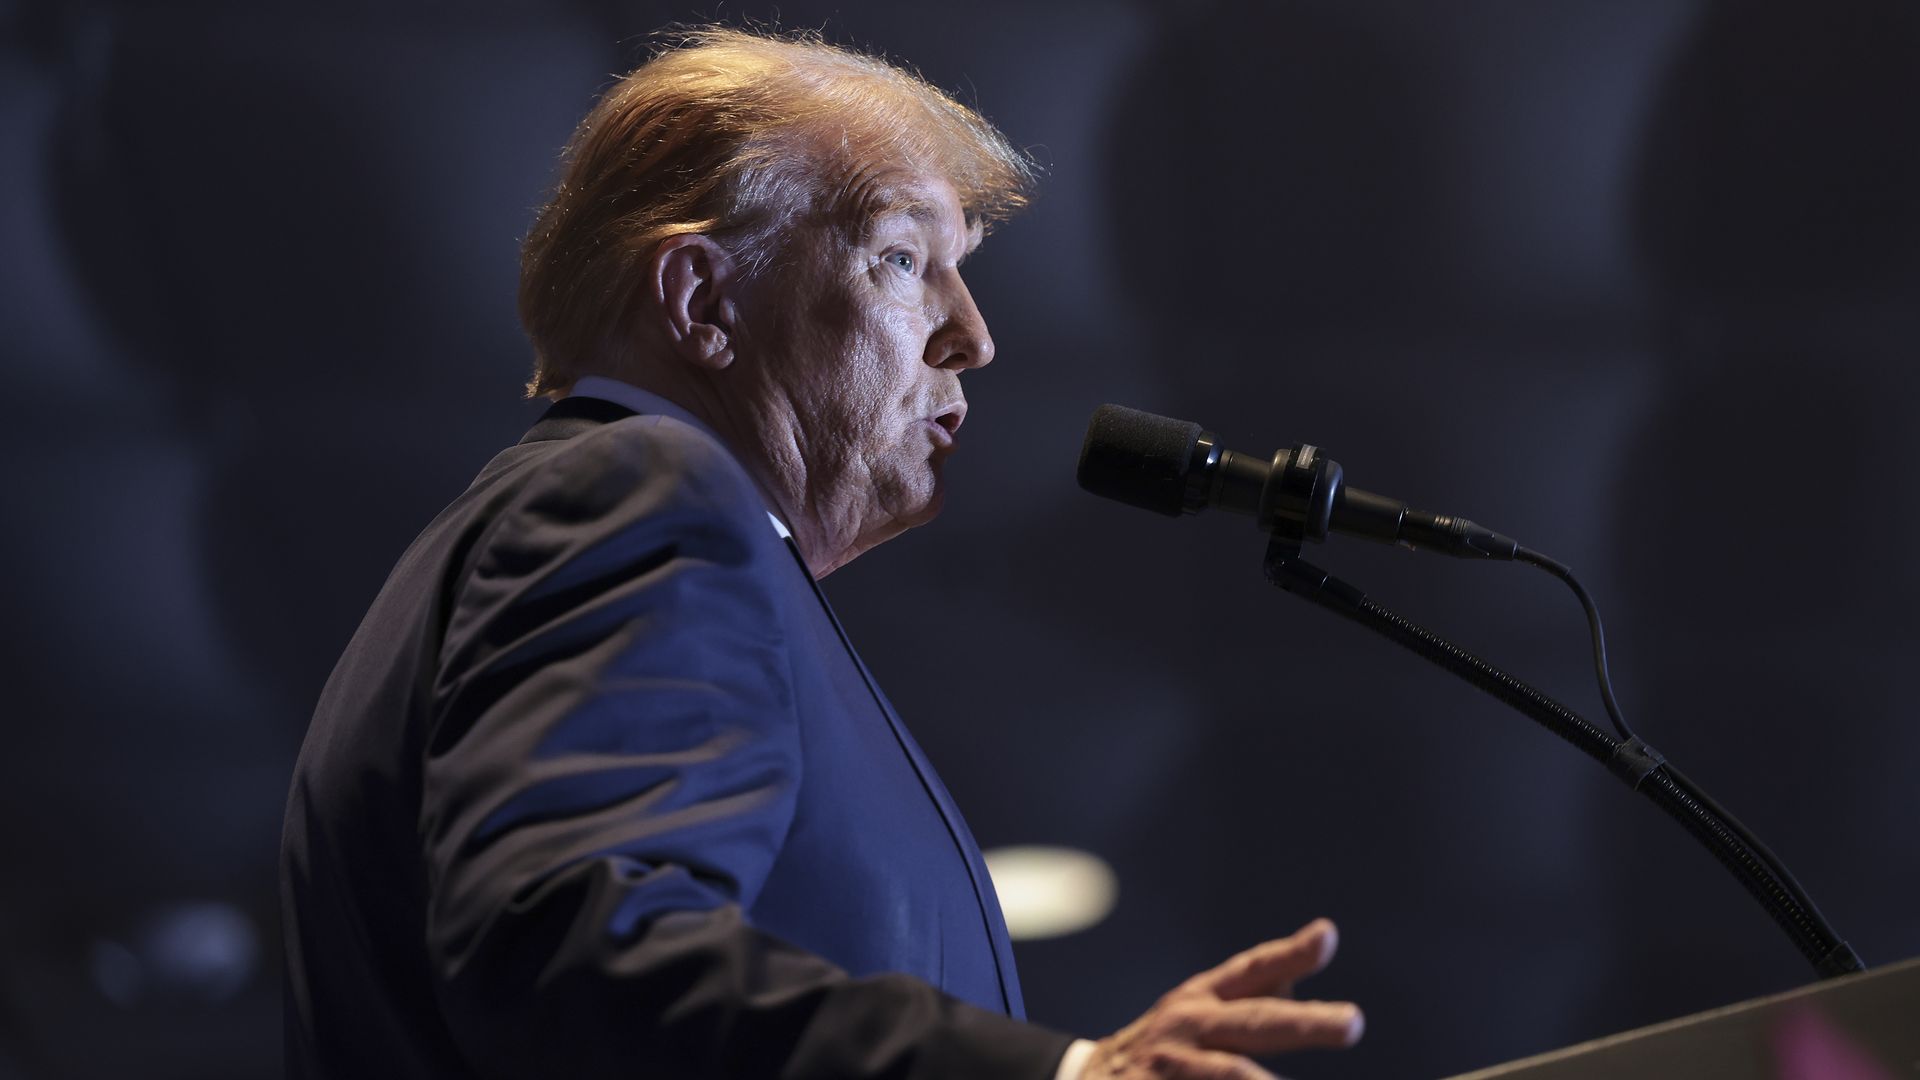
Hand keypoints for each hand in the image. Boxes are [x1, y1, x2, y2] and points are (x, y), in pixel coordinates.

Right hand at [1082, 918, 1362, 1079]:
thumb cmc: (1161, 1047)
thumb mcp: (1197, 1012)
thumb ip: (1248, 996)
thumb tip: (1301, 962)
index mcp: (1201, 1000)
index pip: (1251, 971)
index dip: (1289, 953)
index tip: (1327, 935)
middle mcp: (1185, 1026)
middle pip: (1253, 1023)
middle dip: (1305, 1023)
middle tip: (1353, 1023)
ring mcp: (1164, 1065)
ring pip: (1228, 1073)